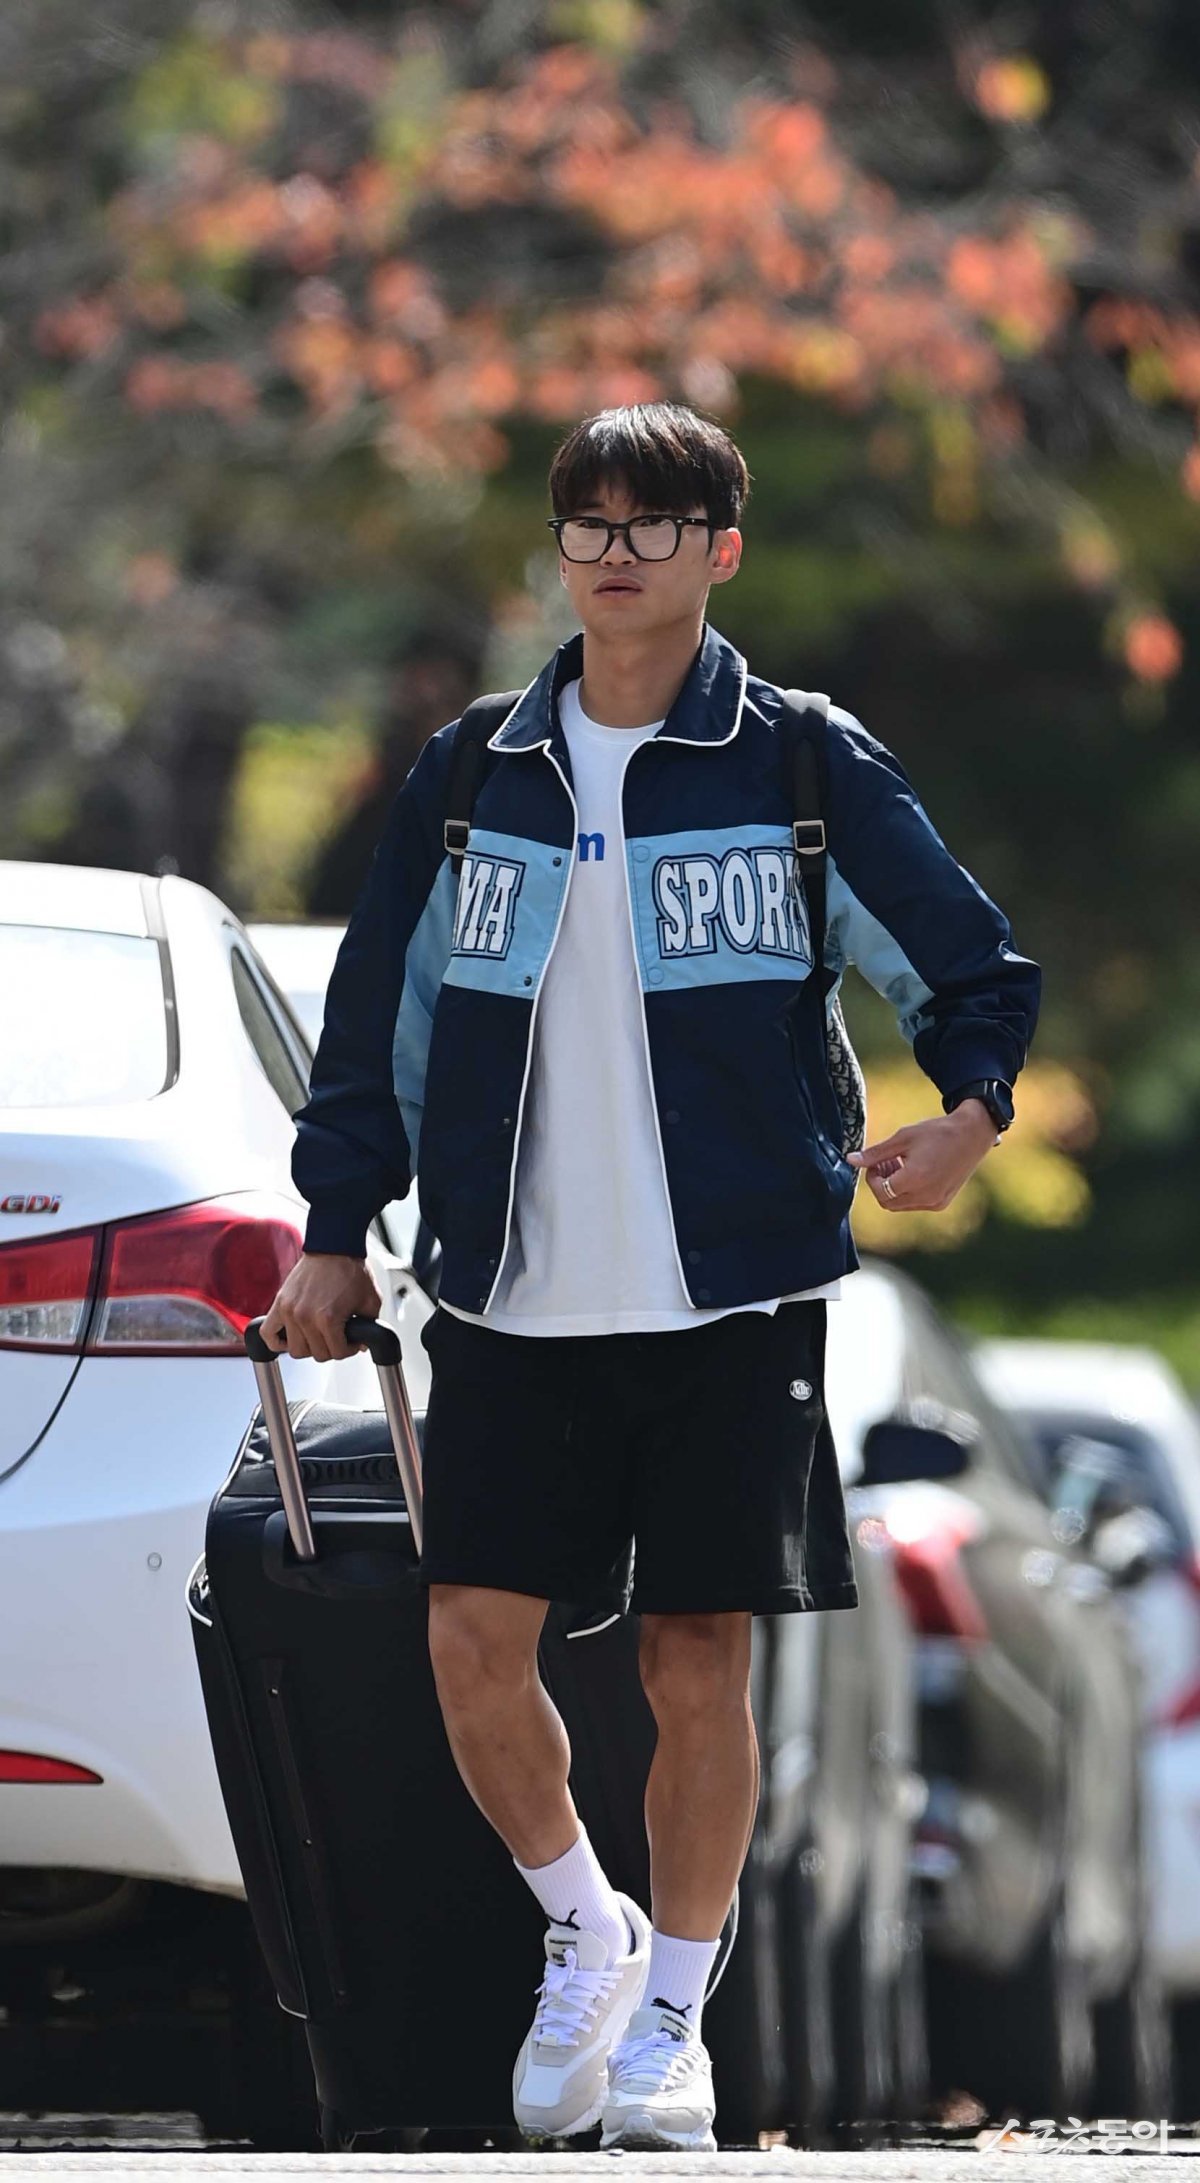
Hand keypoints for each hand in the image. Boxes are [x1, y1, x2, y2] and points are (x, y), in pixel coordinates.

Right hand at [261, 1252, 382, 1361]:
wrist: (334, 1247)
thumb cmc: (351, 1269)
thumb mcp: (370, 1301)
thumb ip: (369, 1328)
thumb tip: (362, 1344)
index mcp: (327, 1318)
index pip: (338, 1353)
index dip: (350, 1348)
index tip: (352, 1341)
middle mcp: (305, 1317)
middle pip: (317, 1354)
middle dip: (331, 1348)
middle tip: (338, 1336)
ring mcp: (289, 1311)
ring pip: (295, 1350)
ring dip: (309, 1346)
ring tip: (318, 1335)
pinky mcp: (279, 1303)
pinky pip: (268, 1334)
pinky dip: (276, 1341)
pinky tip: (290, 1337)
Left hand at [846, 1100, 998, 1212]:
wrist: (973, 1134)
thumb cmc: (936, 1132)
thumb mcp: (903, 1138)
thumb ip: (875, 1153)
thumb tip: (849, 1160)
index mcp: (914, 1179)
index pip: (880, 1190)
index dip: (872, 1177)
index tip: (875, 1161)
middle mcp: (926, 1196)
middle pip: (888, 1202)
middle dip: (880, 1184)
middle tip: (885, 1163)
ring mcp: (935, 1202)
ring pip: (901, 1205)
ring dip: (893, 1189)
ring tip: (899, 1164)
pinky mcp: (942, 1202)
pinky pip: (916, 1204)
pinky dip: (908, 1192)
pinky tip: (914, 1171)